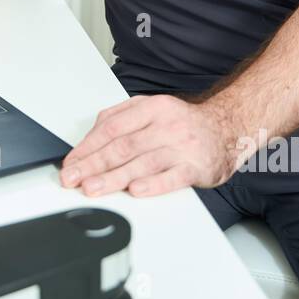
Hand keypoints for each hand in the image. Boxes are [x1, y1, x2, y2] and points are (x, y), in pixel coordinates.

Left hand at [60, 93, 236, 198]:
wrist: (227, 128)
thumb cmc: (184, 123)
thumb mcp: (151, 109)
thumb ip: (120, 118)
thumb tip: (90, 137)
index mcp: (152, 108)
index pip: (112, 128)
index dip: (88, 146)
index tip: (71, 162)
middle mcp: (166, 126)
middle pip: (123, 146)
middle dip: (93, 164)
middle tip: (73, 178)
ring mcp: (181, 147)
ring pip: (142, 163)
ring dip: (114, 177)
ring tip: (93, 188)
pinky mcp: (196, 168)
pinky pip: (172, 178)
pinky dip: (153, 185)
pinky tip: (136, 191)